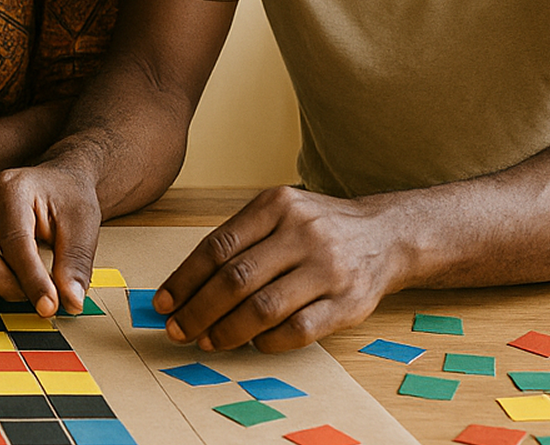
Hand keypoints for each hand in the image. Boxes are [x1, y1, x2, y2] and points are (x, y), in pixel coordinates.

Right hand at [0, 164, 102, 315]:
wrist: (58, 181)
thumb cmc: (68, 196)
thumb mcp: (83, 224)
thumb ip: (76, 263)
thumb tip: (71, 301)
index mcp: (10, 188)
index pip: (14, 243)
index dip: (32, 280)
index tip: (49, 306)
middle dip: (12, 287)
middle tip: (45, 299)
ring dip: (2, 288)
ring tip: (35, 285)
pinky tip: (19, 279)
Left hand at [156, 185, 403, 352]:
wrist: (386, 235)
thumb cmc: (316, 228)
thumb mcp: (278, 214)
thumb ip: (238, 242)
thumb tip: (184, 287)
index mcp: (276, 206)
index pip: (218, 246)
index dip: (184, 279)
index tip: (163, 303)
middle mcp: (303, 233)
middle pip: (236, 279)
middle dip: (199, 310)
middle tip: (178, 330)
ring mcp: (328, 268)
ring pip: (264, 308)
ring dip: (228, 331)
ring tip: (208, 342)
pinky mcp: (349, 302)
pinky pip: (299, 330)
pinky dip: (269, 342)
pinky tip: (253, 344)